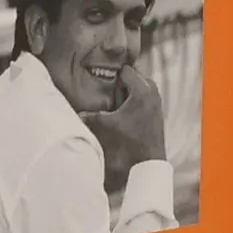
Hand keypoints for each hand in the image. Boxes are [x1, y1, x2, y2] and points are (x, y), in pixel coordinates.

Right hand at [81, 62, 167, 195]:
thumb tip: (77, 112)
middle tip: (104, 88)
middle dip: (118, 81)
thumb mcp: (107, 126)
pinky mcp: (156, 110)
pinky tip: (120, 109)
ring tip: (111, 99)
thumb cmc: (130, 141)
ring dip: (124, 91)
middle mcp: (152, 90)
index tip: (99, 78)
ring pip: (136, 87)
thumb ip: (91, 116)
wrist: (147, 162)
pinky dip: (131, 99)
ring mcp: (156, 100)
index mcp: (142, 88)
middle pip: (132, 77)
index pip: (124, 69)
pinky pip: (141, 97)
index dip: (111, 73)